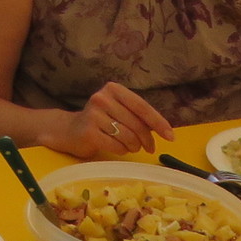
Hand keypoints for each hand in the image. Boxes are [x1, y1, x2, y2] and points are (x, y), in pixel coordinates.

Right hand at [50, 82, 171, 160]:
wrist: (69, 130)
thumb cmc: (101, 121)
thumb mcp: (119, 110)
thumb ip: (138, 115)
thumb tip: (164, 130)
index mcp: (113, 89)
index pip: (142, 107)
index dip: (158, 122)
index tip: (170, 136)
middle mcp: (102, 99)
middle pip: (136, 124)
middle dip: (147, 140)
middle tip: (149, 148)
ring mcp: (93, 115)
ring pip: (128, 137)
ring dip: (134, 146)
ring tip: (131, 147)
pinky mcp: (88, 132)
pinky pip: (116, 146)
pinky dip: (122, 150)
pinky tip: (117, 147)